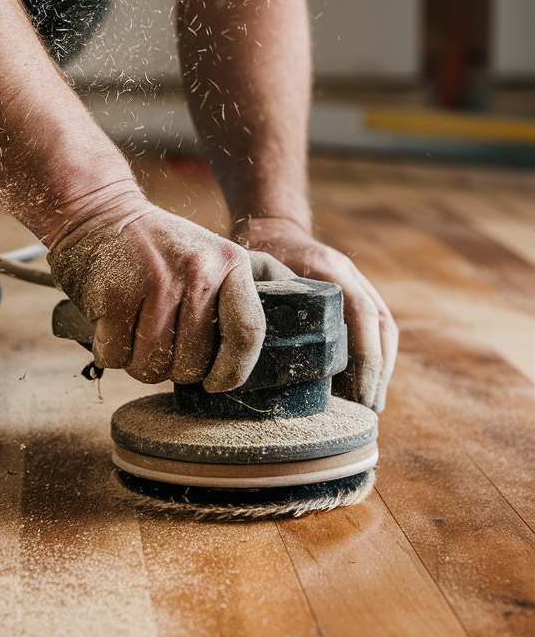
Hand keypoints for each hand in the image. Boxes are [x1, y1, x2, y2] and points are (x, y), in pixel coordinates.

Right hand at [47, 188, 265, 391]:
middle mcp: (197, 272)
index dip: (232, 371)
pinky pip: (116, 354)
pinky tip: (109, 325)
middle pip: (192, 363)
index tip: (215, 383)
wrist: (97, 211)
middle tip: (159, 346)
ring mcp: (156, 282)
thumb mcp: (205, 257)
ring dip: (138, 363)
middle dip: (172, 369)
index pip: (247, 333)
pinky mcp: (114, 293)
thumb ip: (224, 302)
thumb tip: (232, 366)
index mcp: (229, 264)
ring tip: (133, 335)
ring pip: (152, 365)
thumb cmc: (154, 248)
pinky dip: (109, 351)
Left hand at [233, 216, 398, 412]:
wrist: (272, 228)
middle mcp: (348, 274)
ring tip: (371, 402)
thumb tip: (252, 370)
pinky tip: (366, 383)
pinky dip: (376, 355)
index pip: (360, 315)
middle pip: (381, 325)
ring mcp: (357, 281)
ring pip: (384, 326)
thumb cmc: (256, 256)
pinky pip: (378, 325)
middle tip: (368, 408)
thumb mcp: (254, 280)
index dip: (365, 358)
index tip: (361, 394)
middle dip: (378, 370)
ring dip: (382, 366)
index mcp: (327, 269)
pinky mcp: (357, 292)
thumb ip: (259, 312)